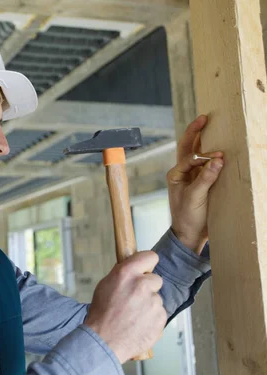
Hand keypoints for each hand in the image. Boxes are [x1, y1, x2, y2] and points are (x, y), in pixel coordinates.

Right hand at [84, 251, 165, 363]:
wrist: (104, 341)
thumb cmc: (101, 315)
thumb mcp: (105, 285)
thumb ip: (123, 275)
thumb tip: (135, 270)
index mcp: (126, 273)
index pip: (150, 257)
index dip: (148, 264)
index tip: (146, 269)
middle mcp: (142, 285)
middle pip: (156, 280)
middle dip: (148, 288)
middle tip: (135, 299)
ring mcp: (153, 302)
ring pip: (156, 299)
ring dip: (149, 305)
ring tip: (133, 316)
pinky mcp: (160, 318)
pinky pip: (160, 314)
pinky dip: (152, 319)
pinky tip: (139, 324)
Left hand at [167, 115, 223, 252]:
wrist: (190, 235)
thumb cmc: (187, 217)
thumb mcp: (196, 198)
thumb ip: (205, 178)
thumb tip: (217, 159)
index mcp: (175, 175)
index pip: (189, 157)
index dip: (204, 155)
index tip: (220, 155)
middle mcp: (182, 173)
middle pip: (188, 147)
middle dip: (195, 132)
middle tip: (205, 117)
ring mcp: (192, 176)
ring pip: (197, 154)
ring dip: (204, 141)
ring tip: (212, 126)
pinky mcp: (201, 182)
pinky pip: (207, 165)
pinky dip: (212, 156)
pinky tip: (220, 149)